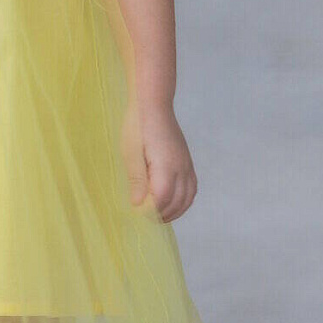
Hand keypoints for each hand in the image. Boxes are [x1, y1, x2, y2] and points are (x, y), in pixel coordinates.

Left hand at [120, 101, 197, 222]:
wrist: (153, 104)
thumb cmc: (138, 126)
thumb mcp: (130, 153)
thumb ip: (136, 180)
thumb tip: (138, 205)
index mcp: (166, 167)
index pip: (162, 200)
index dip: (149, 211)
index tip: (136, 214)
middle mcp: (181, 168)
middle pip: (177, 202)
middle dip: (161, 214)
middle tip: (144, 218)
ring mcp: (187, 165)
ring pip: (187, 198)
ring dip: (174, 211)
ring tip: (157, 215)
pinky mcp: (187, 162)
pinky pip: (192, 188)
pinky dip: (184, 201)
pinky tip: (171, 202)